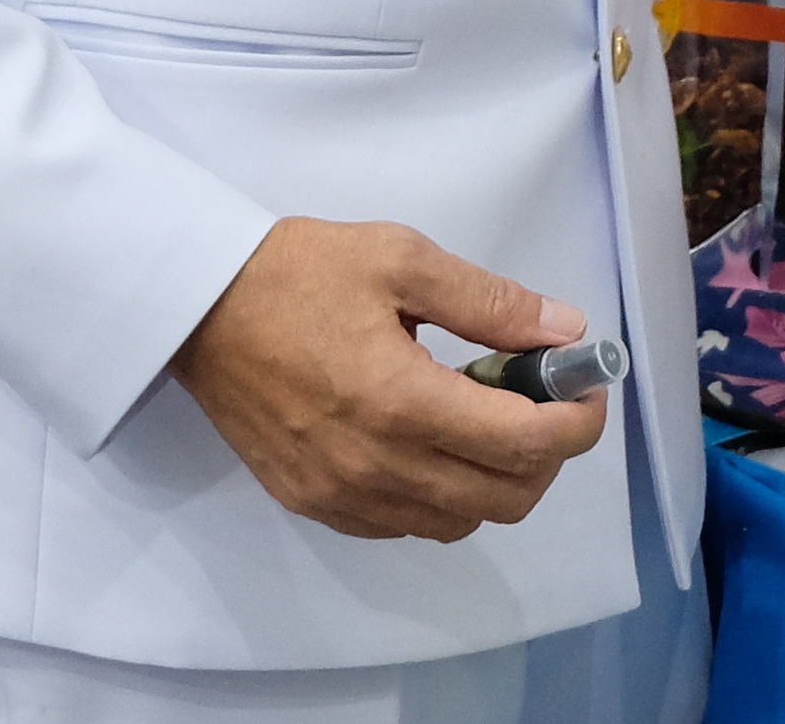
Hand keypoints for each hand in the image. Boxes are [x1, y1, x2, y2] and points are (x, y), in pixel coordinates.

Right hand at [169, 216, 612, 542]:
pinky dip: (442, 495)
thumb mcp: (403, 259)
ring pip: (458, 521)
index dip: (578, 423)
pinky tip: (434, 439)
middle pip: (505, 499)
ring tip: (487, 415)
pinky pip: (404, 525)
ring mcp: (340, 495)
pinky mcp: (312, 502)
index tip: (588, 388)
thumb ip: (491, 302)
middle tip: (544, 399)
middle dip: (548, 453)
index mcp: (402, 402)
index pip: (525, 445)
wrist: (197, 307)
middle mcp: (375, 465)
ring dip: (496, 479)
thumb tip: (564, 331)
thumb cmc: (298, 271)